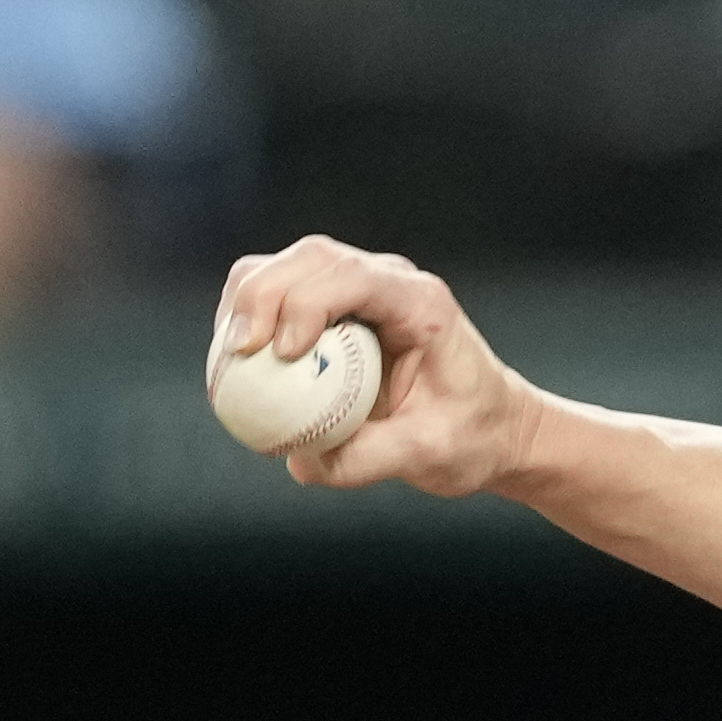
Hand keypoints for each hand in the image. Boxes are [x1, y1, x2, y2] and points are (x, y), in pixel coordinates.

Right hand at [214, 237, 538, 498]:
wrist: (493, 429)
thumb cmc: (472, 438)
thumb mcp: (430, 457)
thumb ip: (368, 459)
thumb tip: (299, 461)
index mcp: (422, 305)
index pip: (353, 277)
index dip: (305, 302)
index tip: (282, 353)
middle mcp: (389, 282)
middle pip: (307, 259)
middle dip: (259, 297)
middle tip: (238, 356)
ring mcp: (358, 289)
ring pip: (280, 269)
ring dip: (242, 308)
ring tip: (228, 368)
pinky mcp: (332, 308)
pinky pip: (274, 299)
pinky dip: (246, 325)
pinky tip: (236, 370)